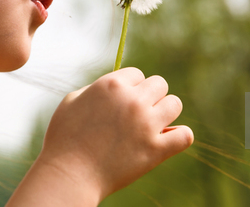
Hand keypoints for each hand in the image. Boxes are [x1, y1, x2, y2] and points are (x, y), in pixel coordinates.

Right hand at [36, 67, 193, 201]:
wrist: (68, 175)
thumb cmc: (64, 139)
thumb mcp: (72, 101)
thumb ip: (95, 88)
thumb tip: (115, 86)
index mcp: (111, 85)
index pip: (137, 74)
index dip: (131, 88)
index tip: (122, 103)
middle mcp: (132, 100)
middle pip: (159, 84)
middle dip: (150, 96)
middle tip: (138, 114)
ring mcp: (146, 124)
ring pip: (175, 104)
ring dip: (165, 113)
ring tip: (153, 125)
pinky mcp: (156, 150)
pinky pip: (185, 135)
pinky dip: (180, 137)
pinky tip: (169, 140)